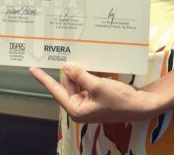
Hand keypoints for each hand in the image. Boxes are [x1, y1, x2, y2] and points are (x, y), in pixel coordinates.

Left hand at [30, 64, 163, 122]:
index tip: (31, 69)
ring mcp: (87, 101)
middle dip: (75, 72)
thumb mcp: (97, 85)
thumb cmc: (119, 100)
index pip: (56, 90)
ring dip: (84, 72)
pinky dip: (90, 75)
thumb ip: (79, 75)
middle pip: (67, 82)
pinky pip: (86, 81)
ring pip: (77, 80)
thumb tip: (66, 67)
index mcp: (76, 109)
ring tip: (96, 71)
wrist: (142, 105)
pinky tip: (99, 71)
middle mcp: (79, 106)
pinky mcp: (95, 96)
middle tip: (84, 64)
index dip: (44, 78)